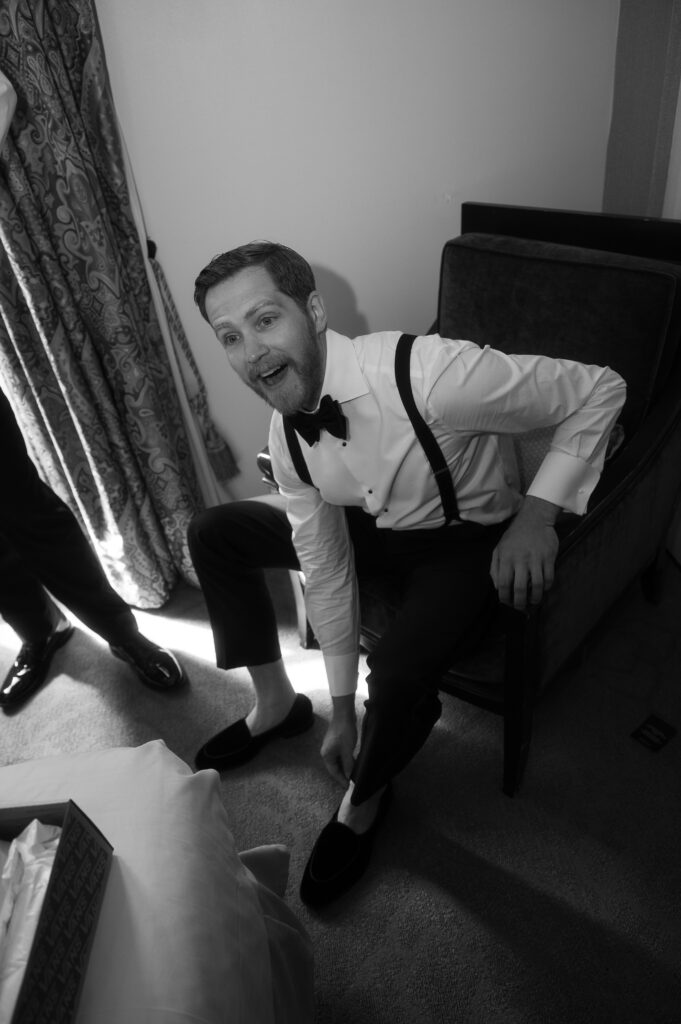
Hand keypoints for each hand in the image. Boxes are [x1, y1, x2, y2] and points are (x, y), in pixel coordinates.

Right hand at [320, 699, 356, 785]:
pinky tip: (353, 763)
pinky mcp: (336, 743)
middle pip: (335, 768)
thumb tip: (348, 776)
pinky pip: (341, 756)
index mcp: (326, 755)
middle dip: (343, 775)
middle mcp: (327, 752)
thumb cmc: (344, 733)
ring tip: (354, 775)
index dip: (341, 780)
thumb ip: (348, 765)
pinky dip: (346, 761)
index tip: (349, 787)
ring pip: (339, 762)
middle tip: (352, 783)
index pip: (334, 772)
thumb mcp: (347, 751)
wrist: (344, 715)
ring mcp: (331, 747)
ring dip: (346, 767)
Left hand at [490, 496, 559, 610]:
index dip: (504, 598)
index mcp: (505, 558)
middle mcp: (520, 560)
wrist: (534, 519)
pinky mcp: (549, 557)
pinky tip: (543, 588)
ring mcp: (536, 559)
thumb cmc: (514, 536)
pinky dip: (547, 587)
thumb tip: (497, 588)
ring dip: (535, 598)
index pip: (503, 584)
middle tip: (521, 608)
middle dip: (519, 603)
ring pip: (536, 586)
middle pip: (519, 588)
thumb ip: (495, 568)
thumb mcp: (498, 549)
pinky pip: (549, 578)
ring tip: (533, 601)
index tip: (507, 603)